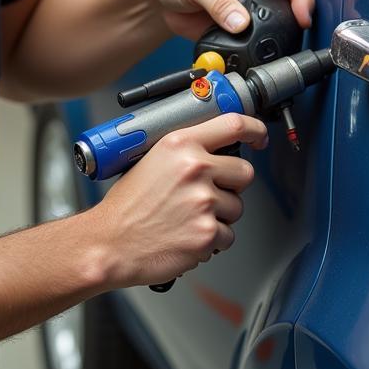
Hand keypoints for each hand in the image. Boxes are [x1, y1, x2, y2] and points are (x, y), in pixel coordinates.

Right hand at [90, 114, 265, 288]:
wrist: (109, 243)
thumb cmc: (126, 207)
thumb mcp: (150, 160)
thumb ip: (185, 152)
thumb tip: (214, 150)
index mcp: (180, 145)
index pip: (233, 125)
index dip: (255, 130)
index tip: (259, 137)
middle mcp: (195, 168)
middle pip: (244, 172)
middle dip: (232, 185)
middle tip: (207, 195)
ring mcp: (203, 201)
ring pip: (237, 207)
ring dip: (220, 216)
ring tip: (188, 219)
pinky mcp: (207, 233)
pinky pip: (227, 236)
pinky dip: (212, 241)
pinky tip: (187, 236)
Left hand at [135, 0, 313, 40]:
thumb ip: (218, 4)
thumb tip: (241, 23)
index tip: (302, 17)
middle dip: (297, 16)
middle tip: (295, 37)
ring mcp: (257, 0)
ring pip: (284, 17)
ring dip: (284, 32)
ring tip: (279, 47)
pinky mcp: (250, 20)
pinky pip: (266, 34)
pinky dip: (266, 43)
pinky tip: (263, 51)